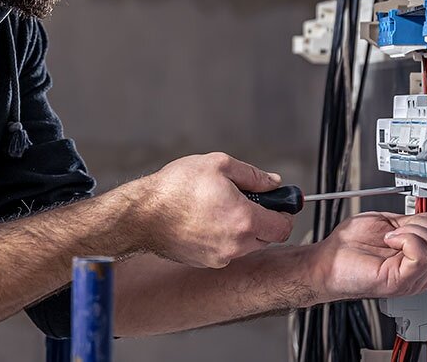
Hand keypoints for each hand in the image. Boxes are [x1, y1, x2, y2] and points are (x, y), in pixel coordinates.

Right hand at [133, 152, 295, 268]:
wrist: (142, 215)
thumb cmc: (175, 188)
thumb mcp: (218, 165)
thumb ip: (253, 175)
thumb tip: (273, 182)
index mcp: (245, 220)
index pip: (283, 227)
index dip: (284, 213)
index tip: (277, 203)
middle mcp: (236, 244)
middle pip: (266, 238)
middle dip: (262, 220)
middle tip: (245, 200)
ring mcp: (220, 257)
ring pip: (245, 245)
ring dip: (242, 229)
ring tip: (219, 208)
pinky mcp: (204, 262)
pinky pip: (225, 251)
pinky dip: (223, 238)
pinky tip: (204, 220)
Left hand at [306, 211, 426, 300]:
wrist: (328, 260)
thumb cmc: (350, 245)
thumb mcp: (392, 224)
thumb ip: (417, 222)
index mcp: (425, 256)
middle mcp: (425, 270)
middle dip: (426, 222)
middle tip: (401, 228)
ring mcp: (416, 277)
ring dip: (412, 229)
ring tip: (391, 237)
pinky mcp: (403, 280)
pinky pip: (422, 254)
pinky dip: (406, 238)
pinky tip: (390, 241)